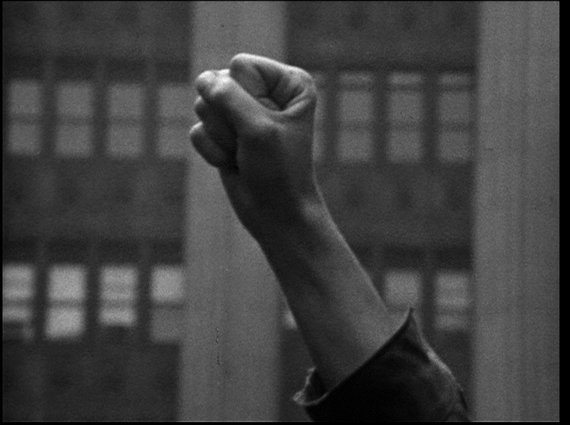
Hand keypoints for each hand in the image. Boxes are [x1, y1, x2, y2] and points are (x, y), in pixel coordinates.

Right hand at [190, 53, 323, 237]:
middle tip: (252, 144)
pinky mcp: (223, 133)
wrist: (275, 214)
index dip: (245, 98)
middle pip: (218, 83)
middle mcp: (264, 92)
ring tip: (244, 154)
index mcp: (287, 83)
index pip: (241, 66)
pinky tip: (233, 163)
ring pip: (204, 106)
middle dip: (229, 121)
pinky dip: (212, 151)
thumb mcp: (258, 129)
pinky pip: (198, 130)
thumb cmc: (279, 171)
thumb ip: (228, 96)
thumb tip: (201, 80)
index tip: (264, 126)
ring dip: (221, 137)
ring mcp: (241, 112)